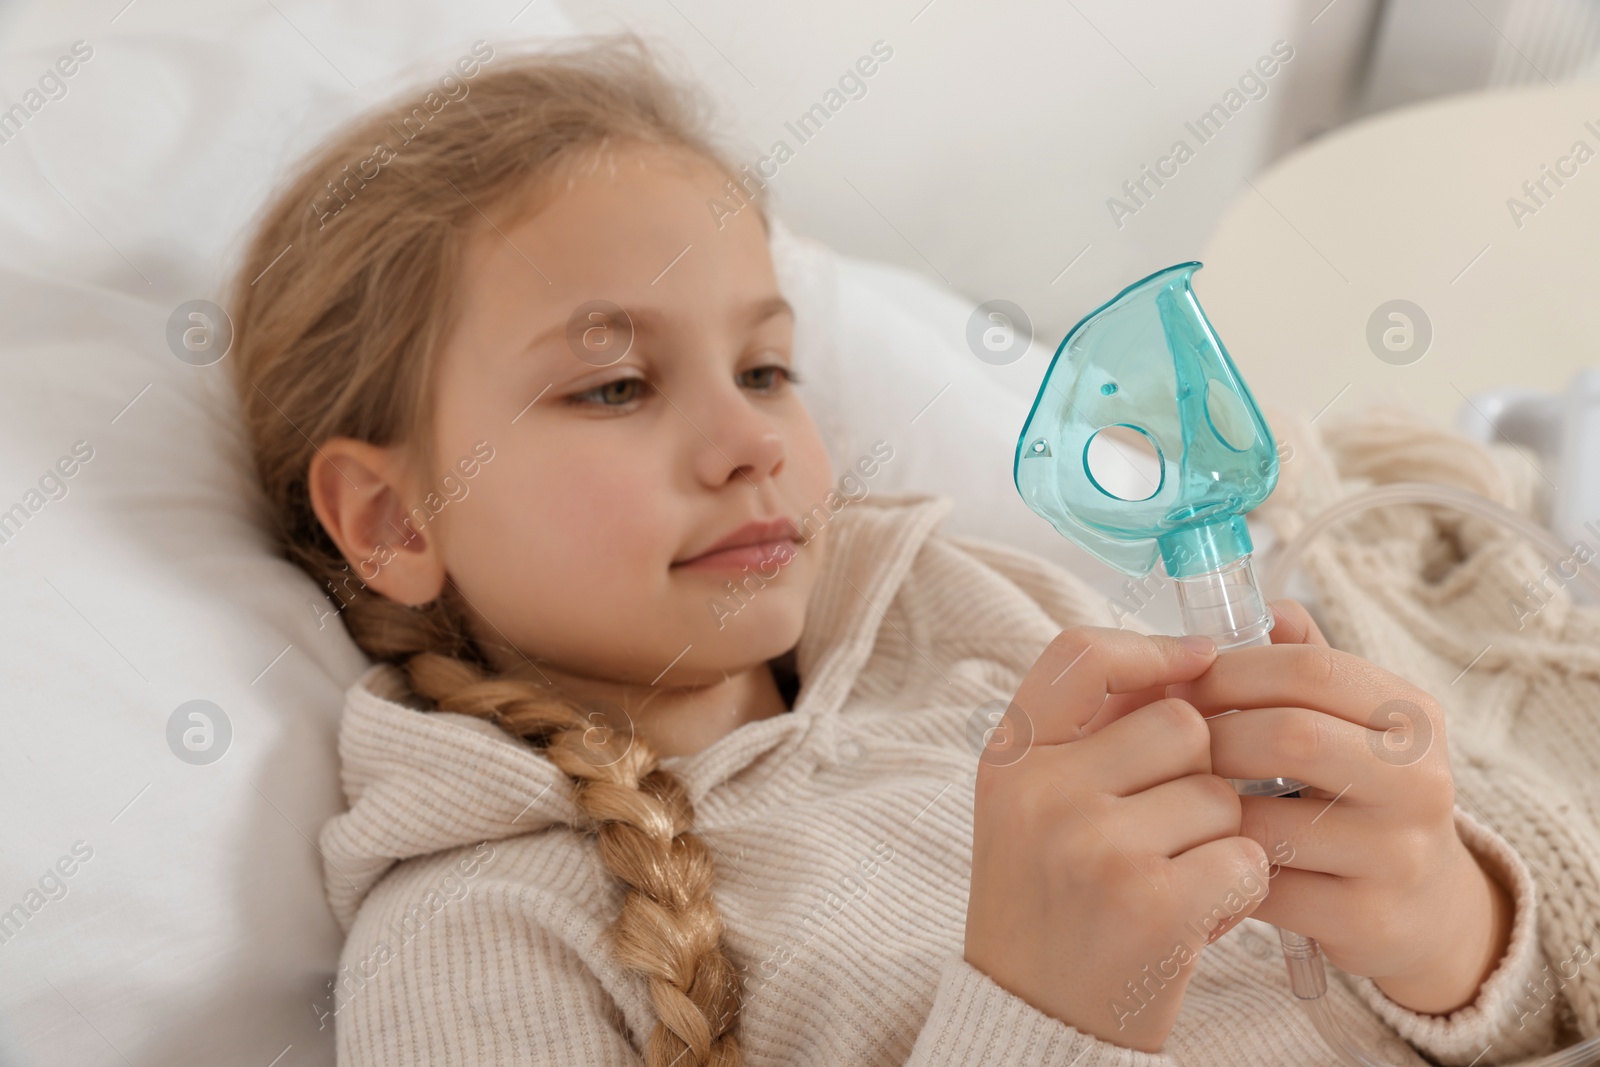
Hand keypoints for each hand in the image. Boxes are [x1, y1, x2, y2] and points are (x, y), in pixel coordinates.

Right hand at [965, 626, 1270, 1053]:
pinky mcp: (1153, 905)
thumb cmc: (1048, 903)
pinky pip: (1246, 857)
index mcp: (1010, 760)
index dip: (1151, 650)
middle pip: (1181, 723)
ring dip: (1219, 839)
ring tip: (1171, 882)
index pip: (1081, 655)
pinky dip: (1238, 891)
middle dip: (1196, 772)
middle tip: (1162, 831)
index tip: (1199, 660)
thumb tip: (1192, 660)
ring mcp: (1097, 847)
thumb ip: (1089, 738)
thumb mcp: (1032, 808)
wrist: (1033, 1019)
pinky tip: (1193, 919)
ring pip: (1221, 794)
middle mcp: (1043, 794)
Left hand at [1166, 600, 1513, 1014]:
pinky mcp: (1369, 918)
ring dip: (1207, 809)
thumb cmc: (1359, 792)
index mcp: (1410, 716)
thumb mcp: (1350, 720)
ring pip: (1269, 819)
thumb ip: (1304, 660)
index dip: (1231, 670)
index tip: (1184, 683)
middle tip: (1171, 746)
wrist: (1423, 907)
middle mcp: (1419, 780)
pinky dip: (1220, 867)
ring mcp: (1398, 854)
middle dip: (1213, 736)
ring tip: (1180, 799)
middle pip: (1290, 735)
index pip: (1310, 668)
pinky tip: (1207, 854)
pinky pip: (1265, 886)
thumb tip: (1260, 610)